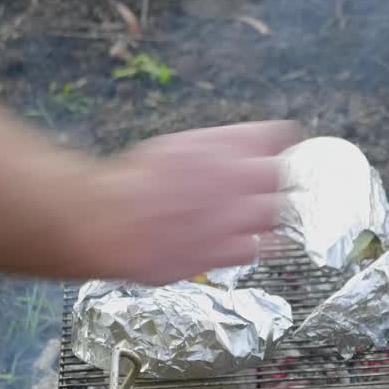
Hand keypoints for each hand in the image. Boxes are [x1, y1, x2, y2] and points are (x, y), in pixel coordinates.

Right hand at [90, 121, 299, 284]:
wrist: (106, 220)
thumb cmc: (135, 181)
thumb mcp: (180, 146)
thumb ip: (221, 146)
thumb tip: (255, 143)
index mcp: (221, 146)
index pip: (277, 136)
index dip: (281, 143)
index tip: (280, 149)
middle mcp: (232, 178)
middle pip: (281, 177)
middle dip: (275, 182)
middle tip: (262, 188)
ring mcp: (230, 218)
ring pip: (274, 215)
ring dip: (266, 215)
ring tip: (248, 217)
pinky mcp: (220, 252)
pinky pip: (254, 250)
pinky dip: (249, 245)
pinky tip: (234, 241)